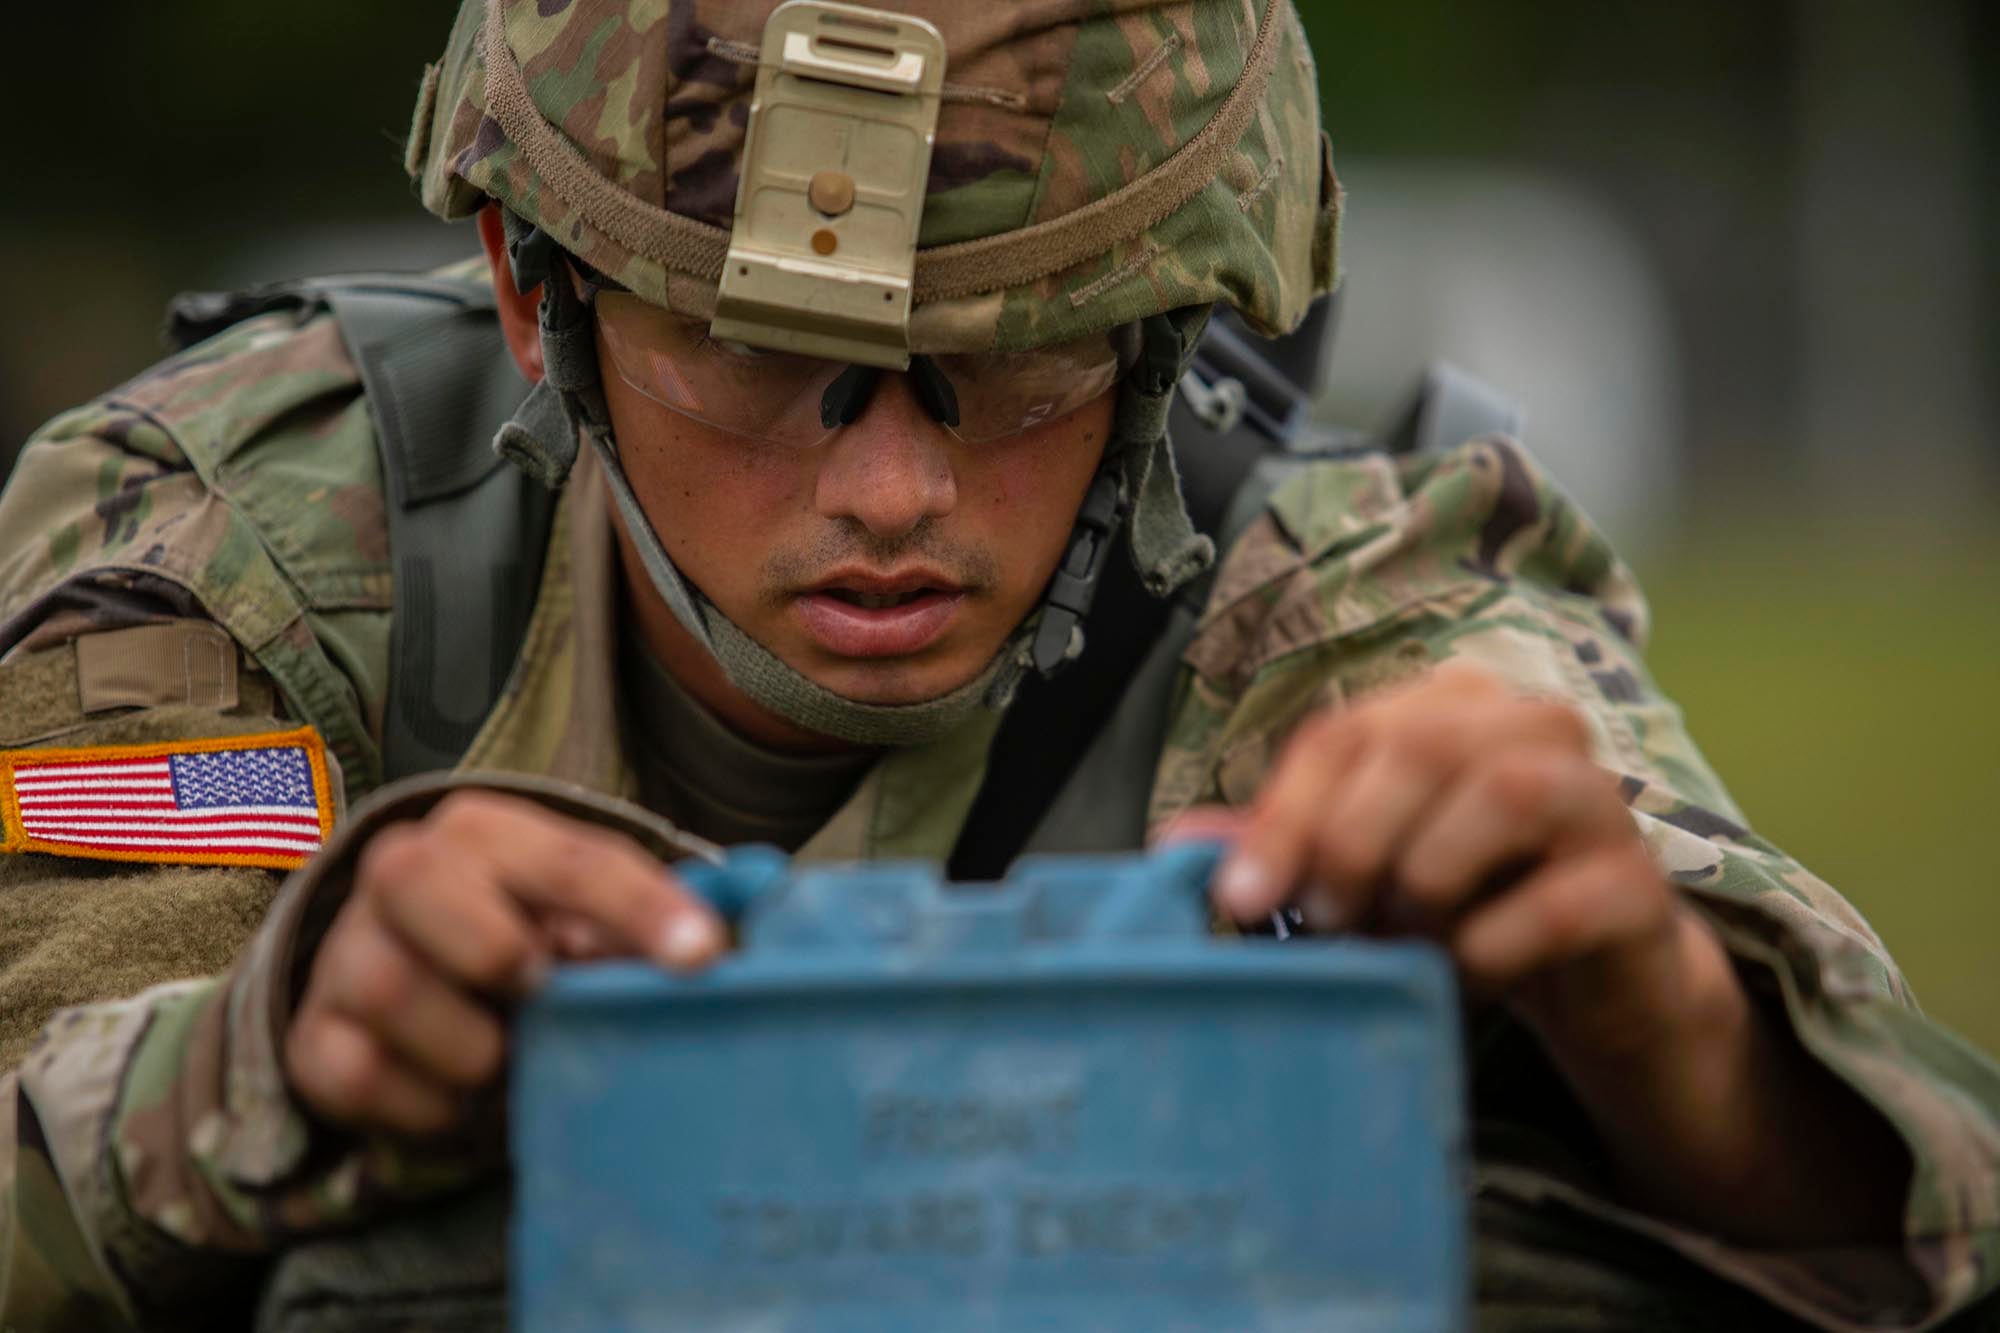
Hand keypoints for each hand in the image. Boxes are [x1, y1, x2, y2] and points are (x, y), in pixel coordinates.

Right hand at [285, 790, 724, 1136]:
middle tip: (539, 992)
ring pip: (391, 986)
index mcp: (487, 831)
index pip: (569, 857)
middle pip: (418, 880)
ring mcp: (346, 952)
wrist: (406, 975)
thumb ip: (642, 921)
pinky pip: (359, 1075)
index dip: (639, 907)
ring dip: (471, 1043)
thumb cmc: (526, 935)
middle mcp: (401, 872)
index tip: (701, 958)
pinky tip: (460, 1095)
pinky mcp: (313, 1036)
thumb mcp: (585, 914)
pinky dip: (426, 1103)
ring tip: (509, 1055)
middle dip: (495, 947)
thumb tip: (715, 947)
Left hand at [1187, 664, 1708, 1058]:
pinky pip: (1559, 900)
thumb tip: (1179, 840)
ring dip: (1427, 878)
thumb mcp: (1364, 870)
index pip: (1346, 731)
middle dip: (1350, 840)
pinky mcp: (1639, 884)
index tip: (1241, 898)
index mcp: (1450, 706)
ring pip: (1502, 792)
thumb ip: (1285, 844)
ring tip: (1404, 939)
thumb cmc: (1463, 903)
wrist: (1590, 978)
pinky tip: (1469, 970)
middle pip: (1419, 745)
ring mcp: (1597, 800)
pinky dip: (1493, 943)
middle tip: (1326, 922)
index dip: (1284, 814)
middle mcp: (1530, 727)